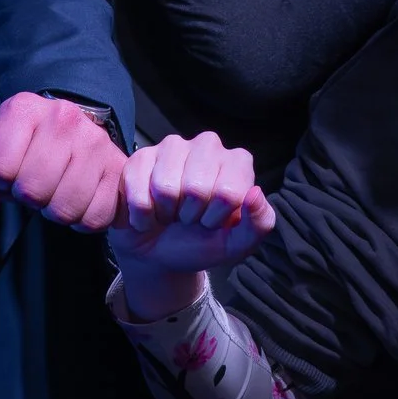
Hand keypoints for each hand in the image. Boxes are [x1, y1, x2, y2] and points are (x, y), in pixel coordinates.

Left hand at [0, 93, 126, 230]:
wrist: (72, 138)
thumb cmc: (22, 151)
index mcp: (22, 109)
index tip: (8, 169)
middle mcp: (63, 117)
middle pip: (31, 191)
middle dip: (28, 196)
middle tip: (35, 182)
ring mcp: (95, 142)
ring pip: (63, 208)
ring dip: (55, 209)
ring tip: (56, 188)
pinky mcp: (119, 168)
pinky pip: (93, 218)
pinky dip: (82, 218)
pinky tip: (79, 196)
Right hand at [109, 133, 276, 319]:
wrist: (160, 254)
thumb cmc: (202, 242)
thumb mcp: (238, 243)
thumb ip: (259, 223)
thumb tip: (255, 193)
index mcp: (237, 163)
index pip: (228, 193)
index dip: (216, 218)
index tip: (212, 221)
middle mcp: (208, 145)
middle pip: (196, 188)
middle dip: (190, 215)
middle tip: (188, 218)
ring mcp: (173, 147)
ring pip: (165, 186)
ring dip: (165, 212)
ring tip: (170, 213)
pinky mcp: (141, 156)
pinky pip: (138, 188)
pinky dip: (142, 213)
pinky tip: (149, 212)